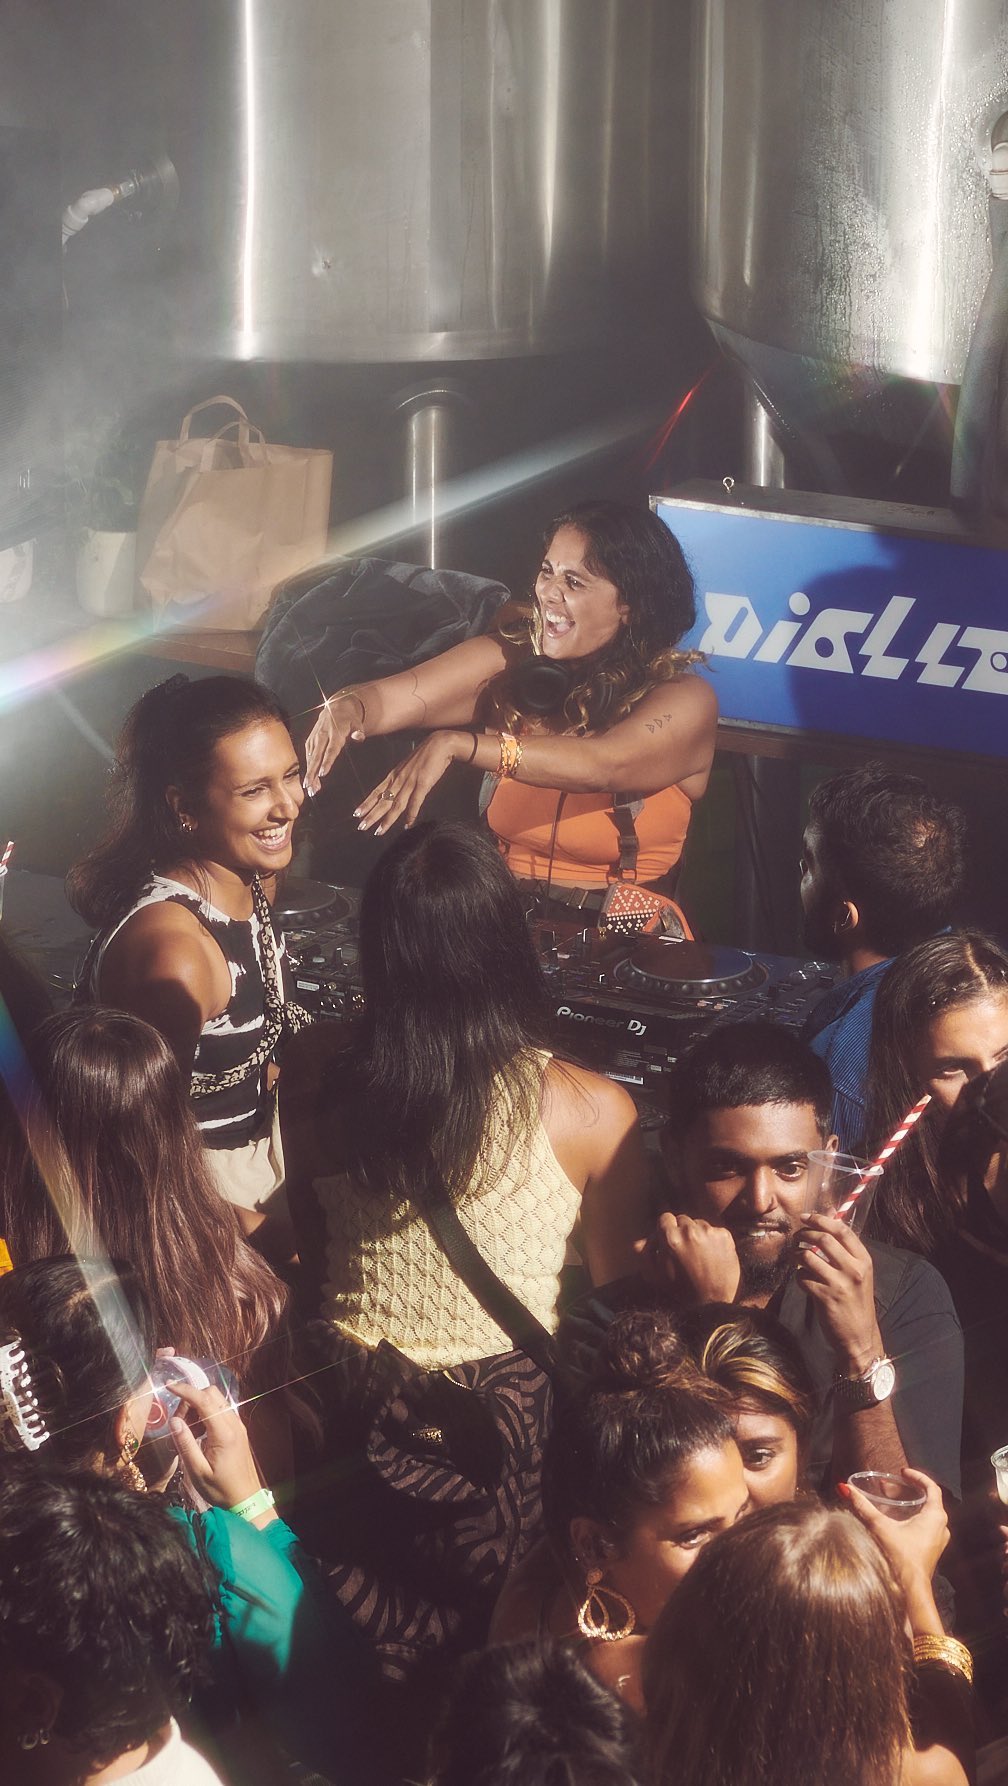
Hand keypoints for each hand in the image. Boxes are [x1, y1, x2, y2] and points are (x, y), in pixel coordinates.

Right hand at [167, 1380, 269, 1519]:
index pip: (204, 1400)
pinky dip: (206, 1414)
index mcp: (224, 1433)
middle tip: (179, 1422)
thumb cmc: (220, 1489)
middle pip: (211, 1394)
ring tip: (188, 1431)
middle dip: (191, 1400)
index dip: (185, 1390)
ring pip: (216, 1401)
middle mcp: (234, 1423)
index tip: (168, 1385)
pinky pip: (221, 1411)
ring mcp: (238, 1425)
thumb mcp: (197, 1471)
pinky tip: (198, 1434)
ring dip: (198, 1407)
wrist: (246, 1499)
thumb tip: (173, 1420)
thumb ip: (185, 1444)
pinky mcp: (238, 1430)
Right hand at [303, 691, 366, 794]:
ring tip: (309, 788)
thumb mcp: (357, 722)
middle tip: (309, 786)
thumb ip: (359, 731)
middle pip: (317, 756)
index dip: (326, 762)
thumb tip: (359, 737)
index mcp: (335, 732)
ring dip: (309, 773)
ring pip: (310, 758)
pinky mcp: (310, 740)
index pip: (331, 750)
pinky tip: (309, 779)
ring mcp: (315, 737)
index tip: (322, 774)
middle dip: (312, 772)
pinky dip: (308, 767)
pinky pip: (308, 755)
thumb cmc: (349, 719)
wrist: (335, 707)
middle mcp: (322, 735)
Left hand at [354, 731, 469, 834]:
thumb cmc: (425, 755)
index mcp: (394, 775)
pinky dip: (411, 815)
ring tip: (378, 831)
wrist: (439, 744)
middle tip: (361, 827)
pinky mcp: (423, 784)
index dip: (366, 804)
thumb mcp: (408, 767)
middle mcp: (399, 780)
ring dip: (387, 819)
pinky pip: (415, 802)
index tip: (356, 813)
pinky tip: (406, 825)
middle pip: (383, 801)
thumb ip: (401, 779)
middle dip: (371, 815)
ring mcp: (410, 782)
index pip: (376, 792)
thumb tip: (396, 790)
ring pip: (395, 804)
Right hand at [640, 1212, 741, 1304]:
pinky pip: (715, 1230)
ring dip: (697, 1234)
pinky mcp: (725, 1236)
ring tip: (699, 1254)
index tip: (670, 1240)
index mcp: (670, 1237)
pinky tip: (712, 1255)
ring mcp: (709, 1232)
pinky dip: (712, 1239)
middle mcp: (690, 1230)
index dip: (666, 1230)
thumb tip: (638, 1243)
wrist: (713, 1302)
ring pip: (699, 1224)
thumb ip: (645, 1256)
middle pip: (682, 1220)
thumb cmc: (681, 1291)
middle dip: (681, 1231)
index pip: (665, 1218)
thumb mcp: (655, 1277)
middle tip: (684, 1249)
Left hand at [796, 1213, 881, 1371]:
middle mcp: (853, 1269)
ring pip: (808, 1256)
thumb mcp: (860, 1275)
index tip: (805, 1217)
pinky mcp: (825, 1297)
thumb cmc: (857, 1303)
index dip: (821, 1219)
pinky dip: (798, 1276)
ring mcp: (839, 1284)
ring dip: (796, 1255)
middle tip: (796, 1237)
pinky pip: (802, 1278)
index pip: (842, 1230)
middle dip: (804, 1234)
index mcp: (864, 1260)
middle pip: (823, 1239)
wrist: (860, 1337)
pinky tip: (802, 1280)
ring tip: (795, 1257)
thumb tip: (825, 1227)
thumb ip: (845, 1254)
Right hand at [843, 1469, 948, 1607]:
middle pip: (928, 1500)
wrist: (911, 1591)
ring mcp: (938, 1539)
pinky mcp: (932, 1549)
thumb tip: (844, 1487)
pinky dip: (912, 1517)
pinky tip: (895, 1521)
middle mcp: (941, 1526)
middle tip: (889, 1487)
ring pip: (926, 1514)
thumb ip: (862, 1506)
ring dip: (909, 1505)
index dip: (917, 1476)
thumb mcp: (880, 1527)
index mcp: (935, 1516)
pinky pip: (925, 1526)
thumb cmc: (901, 1557)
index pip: (932, 1487)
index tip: (902, 1472)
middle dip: (908, 1491)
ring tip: (890, 1501)